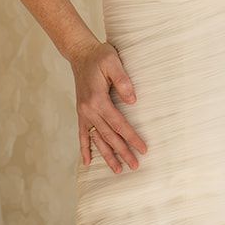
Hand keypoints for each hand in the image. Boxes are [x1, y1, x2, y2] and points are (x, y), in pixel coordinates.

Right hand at [71, 40, 147, 172]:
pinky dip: (85, 148)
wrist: (80, 53)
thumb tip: (132, 101)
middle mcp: (89, 110)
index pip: (119, 124)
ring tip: (117, 170)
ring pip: (97, 139)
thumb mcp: (113, 62)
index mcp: (98, 100)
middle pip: (109, 136)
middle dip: (122, 152)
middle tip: (135, 166)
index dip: (132, 137)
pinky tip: (87, 162)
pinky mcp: (81, 113)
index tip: (143, 149)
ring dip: (107, 155)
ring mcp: (84, 113)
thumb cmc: (99, 56)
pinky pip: (82, 134)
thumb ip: (123, 81)